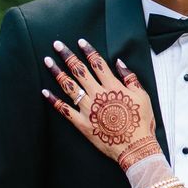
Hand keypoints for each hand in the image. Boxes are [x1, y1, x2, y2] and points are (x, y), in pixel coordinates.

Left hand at [42, 39, 161, 170]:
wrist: (135, 146)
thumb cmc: (142, 121)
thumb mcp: (142, 96)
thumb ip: (131, 78)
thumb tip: (119, 63)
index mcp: (113, 86)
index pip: (97, 63)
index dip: (88, 51)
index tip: (80, 41)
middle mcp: (97, 94)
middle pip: (79, 70)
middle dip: (67, 56)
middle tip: (57, 45)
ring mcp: (87, 108)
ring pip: (68, 86)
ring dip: (57, 72)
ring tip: (48, 61)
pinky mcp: (81, 123)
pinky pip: (64, 110)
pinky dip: (53, 100)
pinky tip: (45, 91)